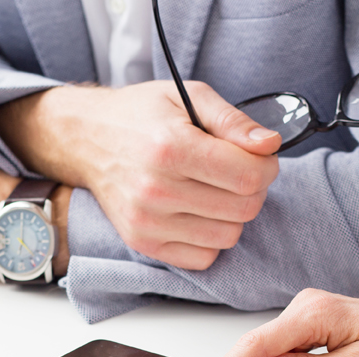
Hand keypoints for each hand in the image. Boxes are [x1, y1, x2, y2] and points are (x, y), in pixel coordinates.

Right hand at [0, 82, 279, 269]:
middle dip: (254, 189)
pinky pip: (203, 258)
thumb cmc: (141, 115)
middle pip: (243, 209)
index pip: (247, 176)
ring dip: (234, 215)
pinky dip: (211, 238)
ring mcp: (148, 222)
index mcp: (171, 149)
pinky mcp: (144, 243)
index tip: (258, 156)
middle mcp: (156, 190)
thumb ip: (234, 121)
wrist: (88, 139)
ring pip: (228, 236)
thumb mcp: (189, 96)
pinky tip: (200, 212)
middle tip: (239, 171)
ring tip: (217, 190)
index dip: (266, 166)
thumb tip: (271, 145)